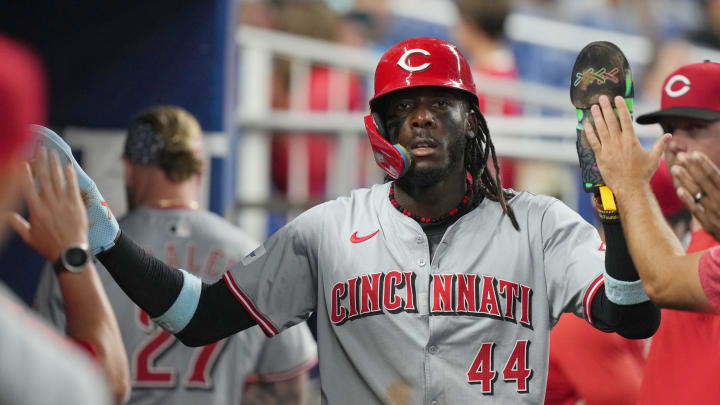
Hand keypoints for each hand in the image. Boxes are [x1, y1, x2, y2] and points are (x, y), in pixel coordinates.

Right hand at [8, 147, 88, 261]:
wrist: (70, 253)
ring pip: (58, 179)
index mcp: (36, 210)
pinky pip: (72, 186)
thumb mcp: (29, 237)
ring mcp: (63, 203)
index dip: (25, 173)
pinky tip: (68, 165)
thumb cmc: (49, 246)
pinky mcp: (76, 205)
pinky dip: (70, 175)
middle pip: (44, 178)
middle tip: (40, 149)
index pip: (27, 187)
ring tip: (52, 152)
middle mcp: (48, 203)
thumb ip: (18, 224)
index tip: (23, 161)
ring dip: (54, 164)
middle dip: (41, 162)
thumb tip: (7, 215)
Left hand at [584, 95, 670, 196]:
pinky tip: (586, 124)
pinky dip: (589, 133)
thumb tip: (669, 135)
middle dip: (606, 108)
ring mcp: (608, 149)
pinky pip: (593, 142)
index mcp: (631, 140)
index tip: (617, 98)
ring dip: (597, 117)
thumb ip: (660, 145)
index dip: (620, 107)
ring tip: (594, 106)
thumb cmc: (642, 174)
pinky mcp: (600, 157)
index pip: (625, 119)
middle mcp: (619, 142)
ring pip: (601, 129)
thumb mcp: (654, 158)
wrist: (630, 187)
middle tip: (602, 98)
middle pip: (611, 121)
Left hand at [672, 151, 719, 240]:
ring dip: (686, 180)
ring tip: (675, 168)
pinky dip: (688, 200)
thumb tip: (710, 170)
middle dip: (692, 168)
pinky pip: (696, 210)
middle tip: (680, 156)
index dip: (704, 164)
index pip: (715, 175)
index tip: (694, 154)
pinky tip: (678, 189)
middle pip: (705, 181)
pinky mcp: (708, 224)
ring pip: (698, 194)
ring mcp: (715, 213)